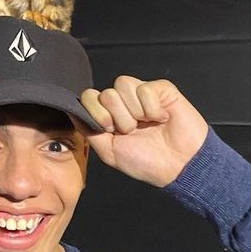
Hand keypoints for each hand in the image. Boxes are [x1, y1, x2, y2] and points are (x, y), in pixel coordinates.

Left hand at [80, 76, 208, 187]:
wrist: (179, 166)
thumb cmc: (147, 162)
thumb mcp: (110, 151)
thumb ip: (89, 130)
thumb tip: (71, 111)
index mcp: (110, 115)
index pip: (89, 97)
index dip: (96, 112)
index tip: (110, 130)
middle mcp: (124, 102)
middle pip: (106, 93)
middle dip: (119, 117)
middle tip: (134, 130)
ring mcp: (142, 94)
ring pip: (123, 85)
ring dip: (135, 111)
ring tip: (148, 124)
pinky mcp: (161, 89)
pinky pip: (144, 88)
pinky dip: (152, 108)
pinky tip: (162, 119)